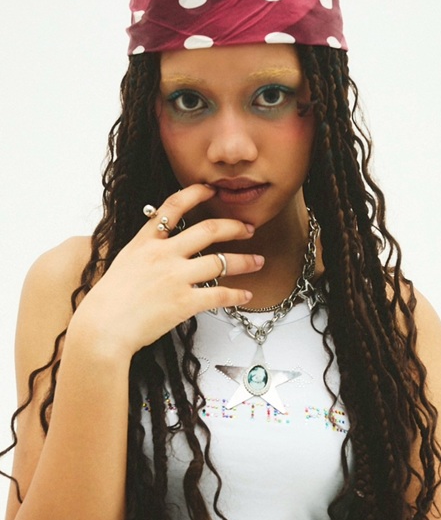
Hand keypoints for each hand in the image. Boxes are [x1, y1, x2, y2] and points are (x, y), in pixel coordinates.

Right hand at [72, 184, 263, 355]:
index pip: (173, 207)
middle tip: (248, 228)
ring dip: (244, 261)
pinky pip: (219, 295)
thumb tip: (157, 251)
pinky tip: (246, 295)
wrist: (102, 328)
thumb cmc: (107, 304)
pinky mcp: (184, 302)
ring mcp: (175, 277)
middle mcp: (163, 255)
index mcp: (145, 243)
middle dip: (233, 227)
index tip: (211, 191)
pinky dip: (236, 295)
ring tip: (258, 261)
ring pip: (220, 261)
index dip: (195, 195)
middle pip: (208, 230)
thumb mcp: (122, 266)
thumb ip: (142, 255)